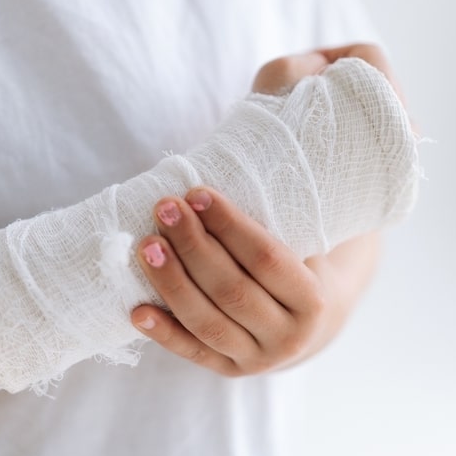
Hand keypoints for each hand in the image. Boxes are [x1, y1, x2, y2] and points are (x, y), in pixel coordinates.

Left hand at [132, 187, 377, 374]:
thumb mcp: (319, 228)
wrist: (316, 320)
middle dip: (193, 246)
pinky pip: (192, 352)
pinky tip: (136, 309)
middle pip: (231, 289)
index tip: (197, 191)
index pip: (267, 259)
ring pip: (206, 321)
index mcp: (317, 300)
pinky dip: (162, 332)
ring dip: (170, 281)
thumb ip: (306, 187)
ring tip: (145, 244)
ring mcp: (257, 359)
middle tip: (164, 208)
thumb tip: (306, 86)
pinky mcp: (229, 369)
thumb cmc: (310, 256)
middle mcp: (291, 338)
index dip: (229, 224)